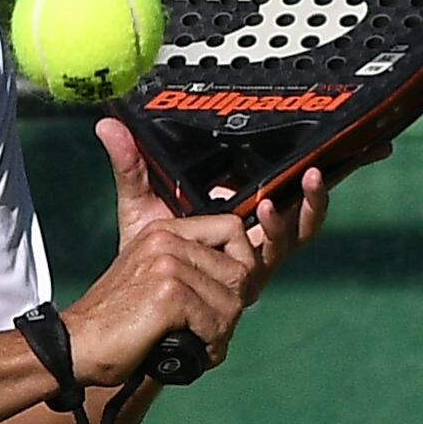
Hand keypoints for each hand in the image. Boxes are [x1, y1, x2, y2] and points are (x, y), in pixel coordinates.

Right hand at [56, 208, 247, 389]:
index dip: (242, 264)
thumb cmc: (116, 323)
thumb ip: (189, 269)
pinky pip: (216, 323)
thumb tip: (243, 282)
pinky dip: (210, 347)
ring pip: (232, 301)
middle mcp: (168, 239)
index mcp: (164, 231)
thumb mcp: (152, 279)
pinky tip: (192, 355)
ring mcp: (169, 264)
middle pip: (239, 269)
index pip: (231, 229)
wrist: (76, 346)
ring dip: (221, 332)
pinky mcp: (169, 294)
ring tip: (200, 346)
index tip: (229, 295)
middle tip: (210, 331)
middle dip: (232, 308)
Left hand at [96, 117, 328, 308]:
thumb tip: (107, 123)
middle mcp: (254, 233)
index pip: (276, 185)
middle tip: (315, 166)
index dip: (296, 170)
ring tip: (306, 180)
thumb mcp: (141, 203)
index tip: (302, 145)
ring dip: (307, 204)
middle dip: (313, 189)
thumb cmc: (143, 254)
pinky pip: (278, 251)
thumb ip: (132, 165)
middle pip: (298, 207)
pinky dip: (280, 229)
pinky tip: (267, 209)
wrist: (137, 299)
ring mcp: (257, 256)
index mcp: (236, 212)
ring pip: (299, 229)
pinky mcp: (254, 276)